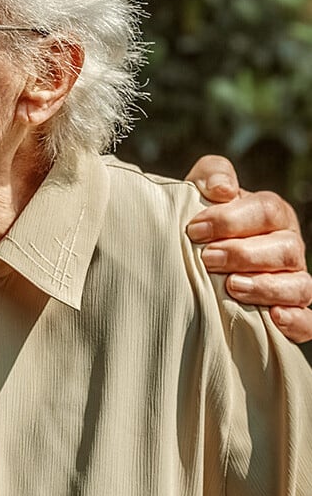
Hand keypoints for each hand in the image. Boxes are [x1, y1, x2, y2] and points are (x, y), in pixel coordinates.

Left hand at [185, 154, 311, 343]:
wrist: (194, 253)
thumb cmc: (200, 220)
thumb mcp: (199, 189)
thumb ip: (212, 174)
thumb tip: (222, 189)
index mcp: (272, 213)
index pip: (267, 210)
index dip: (231, 220)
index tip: (195, 230)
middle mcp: (288, 246)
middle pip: (284, 249)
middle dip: (243, 254)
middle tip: (208, 258)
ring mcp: (293, 280)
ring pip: (298, 285)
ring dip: (265, 287)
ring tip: (231, 286)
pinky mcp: (292, 312)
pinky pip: (308, 321)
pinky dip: (296, 320)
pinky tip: (274, 317)